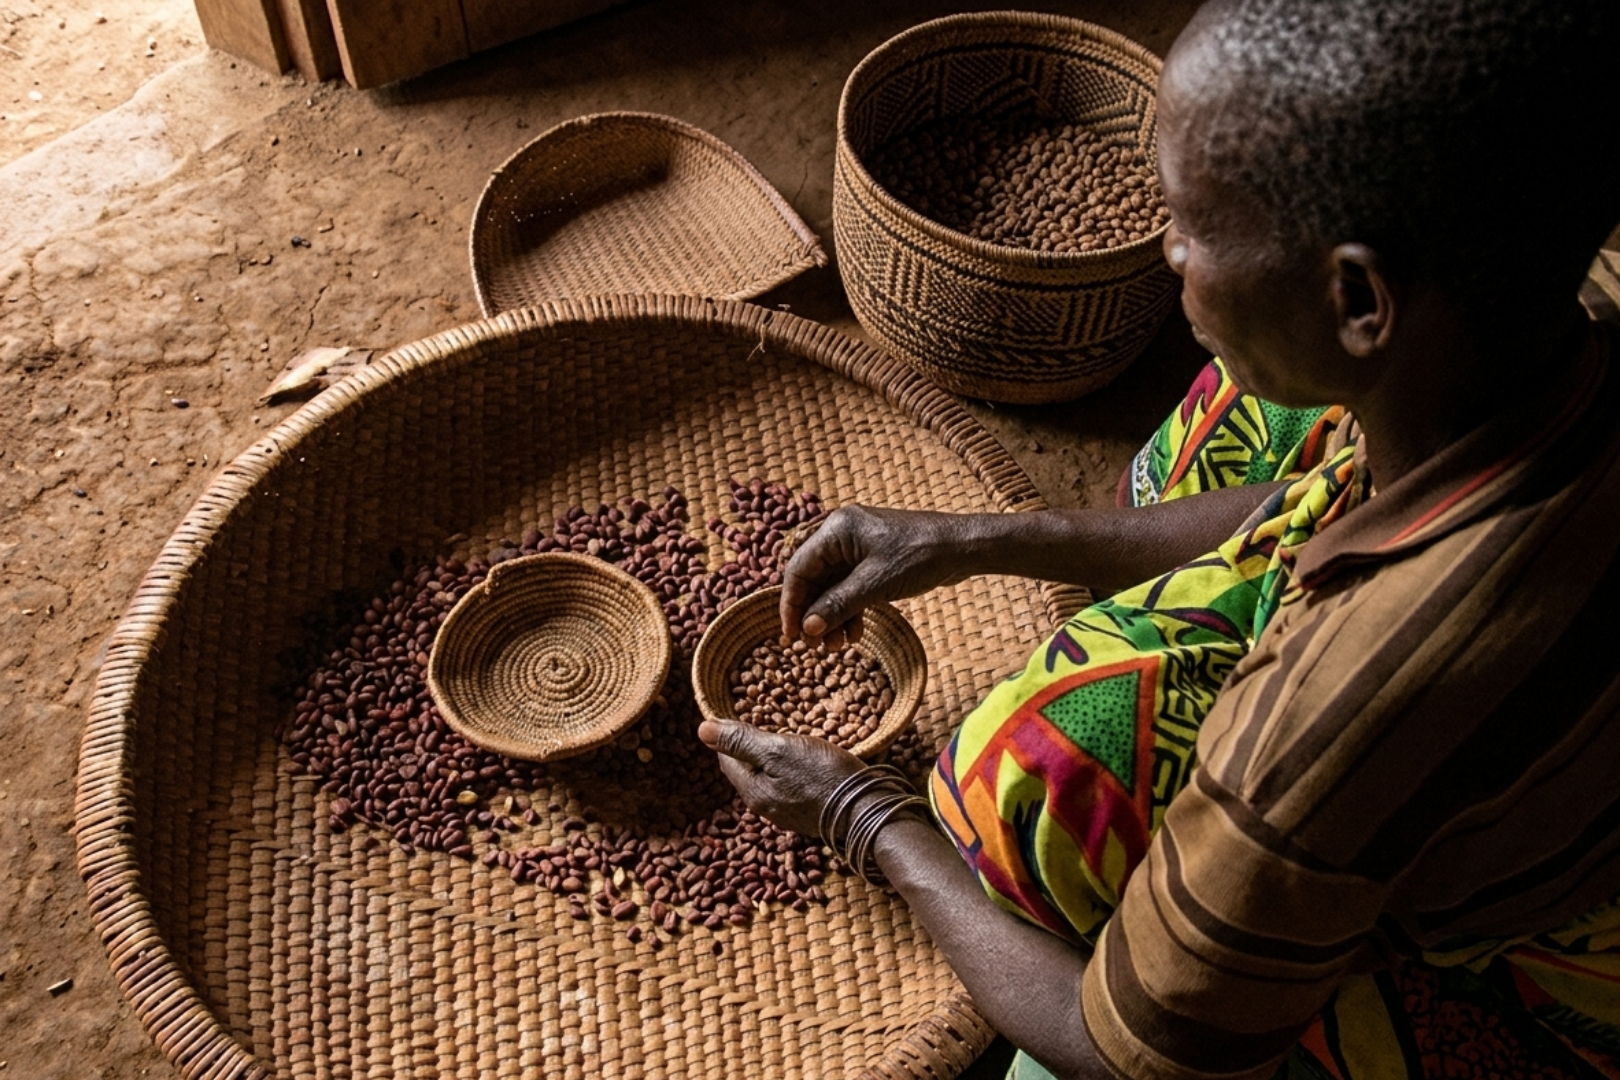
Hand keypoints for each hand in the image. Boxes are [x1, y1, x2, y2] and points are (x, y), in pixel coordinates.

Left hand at [698, 719, 863, 837]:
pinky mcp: (810, 813)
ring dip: (772, 757)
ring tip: (784, 734)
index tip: (735, 712)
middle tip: (760, 720)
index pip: (727, 760)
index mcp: (753, 792)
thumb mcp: (779, 751)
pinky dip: (791, 768)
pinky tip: (806, 758)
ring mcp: (790, 812)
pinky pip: (791, 785)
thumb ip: (741, 742)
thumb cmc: (823, 777)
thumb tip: (701, 730)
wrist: (867, 811)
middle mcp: (766, 807)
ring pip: (770, 778)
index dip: (727, 735)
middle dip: (750, 747)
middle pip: (748, 770)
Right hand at [780, 505, 973, 647]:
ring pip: (832, 587)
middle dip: (813, 614)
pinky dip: (849, 610)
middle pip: (813, 579)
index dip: (791, 603)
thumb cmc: (920, 556)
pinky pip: (850, 587)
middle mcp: (842, 534)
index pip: (799, 568)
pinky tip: (853, 634)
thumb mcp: (875, 585)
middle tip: (813, 646)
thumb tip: (808, 628)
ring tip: (835, 646)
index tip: (790, 634)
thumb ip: (838, 605)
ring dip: (831, 617)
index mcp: (836, 529)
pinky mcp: (873, 560)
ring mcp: (858, 547)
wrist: (962, 547)